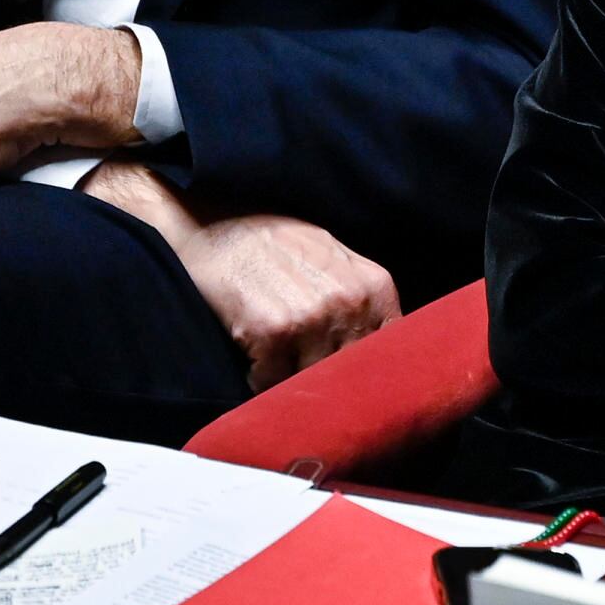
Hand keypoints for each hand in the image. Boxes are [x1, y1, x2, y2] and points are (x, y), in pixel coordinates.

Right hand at [83, 166, 400, 388]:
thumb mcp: (334, 260)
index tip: (352, 384)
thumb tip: (381, 359)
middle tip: (304, 374)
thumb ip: (362, 303)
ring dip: (291, 382)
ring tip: (275, 356)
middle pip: (353, 374)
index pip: (391, 352)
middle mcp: (351, 302)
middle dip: (330, 383)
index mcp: (374, 285)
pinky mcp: (273, 331)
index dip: (370, 374)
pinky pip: (272, 383)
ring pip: (313, 382)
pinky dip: (259, 379)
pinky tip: (252, 353)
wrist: (213, 220)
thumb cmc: (274, 242)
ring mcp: (313, 317)